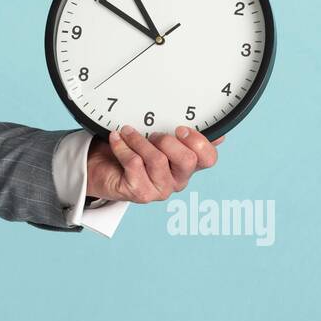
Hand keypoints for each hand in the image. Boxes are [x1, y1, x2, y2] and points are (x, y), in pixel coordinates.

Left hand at [86, 124, 223, 203]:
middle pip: (187, 161)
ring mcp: (159, 189)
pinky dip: (123, 147)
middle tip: (154, 133)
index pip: (209, 158)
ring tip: (128, 131)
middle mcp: (177, 179)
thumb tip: (218, 133)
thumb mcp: (158, 139)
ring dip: (139, 140)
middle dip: (169, 141)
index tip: (181, 128)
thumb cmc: (133, 151)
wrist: (102, 168)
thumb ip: (183, 135)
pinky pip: (134, 163)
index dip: (200, 142)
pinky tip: (117, 139)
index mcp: (187, 165)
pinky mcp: (139, 192)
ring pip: (158, 160)